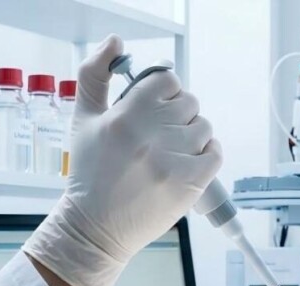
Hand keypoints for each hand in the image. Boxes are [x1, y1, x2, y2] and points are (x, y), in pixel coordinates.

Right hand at [23, 35, 221, 285]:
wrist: (96, 227)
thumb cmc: (89, 174)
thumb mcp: (83, 120)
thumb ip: (95, 76)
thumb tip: (115, 43)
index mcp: (126, 116)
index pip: (166, 80)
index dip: (164, 91)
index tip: (155, 107)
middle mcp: (151, 135)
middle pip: (189, 102)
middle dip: (177, 113)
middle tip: (160, 133)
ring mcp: (174, 161)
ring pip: (204, 126)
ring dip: (192, 134)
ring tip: (171, 151)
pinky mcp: (190, 184)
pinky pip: (215, 153)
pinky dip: (206, 154)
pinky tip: (187, 161)